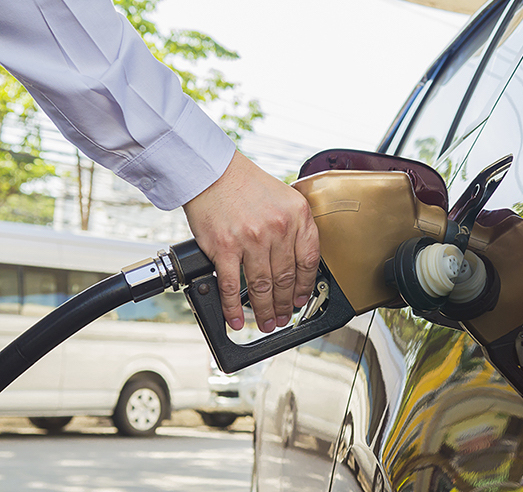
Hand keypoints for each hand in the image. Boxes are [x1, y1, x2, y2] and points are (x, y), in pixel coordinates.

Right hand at [183, 151, 319, 332]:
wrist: (212, 171)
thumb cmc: (245, 184)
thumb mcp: (285, 199)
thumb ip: (295, 228)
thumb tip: (297, 264)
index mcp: (298, 216)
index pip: (309, 261)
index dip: (306, 286)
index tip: (301, 299)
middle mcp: (278, 228)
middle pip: (286, 278)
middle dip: (286, 305)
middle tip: (284, 317)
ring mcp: (252, 239)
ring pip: (263, 286)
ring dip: (265, 311)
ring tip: (266, 323)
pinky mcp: (224, 248)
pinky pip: (232, 286)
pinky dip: (234, 308)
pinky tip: (237, 320)